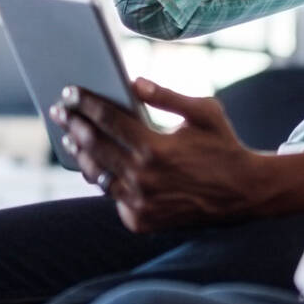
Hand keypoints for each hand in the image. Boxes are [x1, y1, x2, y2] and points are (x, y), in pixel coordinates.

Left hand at [51, 78, 267, 232]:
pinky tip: (96, 164)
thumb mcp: (203, 112)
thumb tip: (133, 81)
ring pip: (97, 175)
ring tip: (72, 137)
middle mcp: (143, 178)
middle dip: (72, 125)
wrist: (245, 194)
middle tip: (59, 111)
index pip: (107, 120)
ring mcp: (140, 204)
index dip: (85, 103)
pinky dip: (105, 180)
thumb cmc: (223, 146)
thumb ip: (167, 96)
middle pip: (94, 146)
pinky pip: (113, 197)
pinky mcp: (140, 221)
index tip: (69, 91)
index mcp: (155, 148)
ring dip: (81, 154)